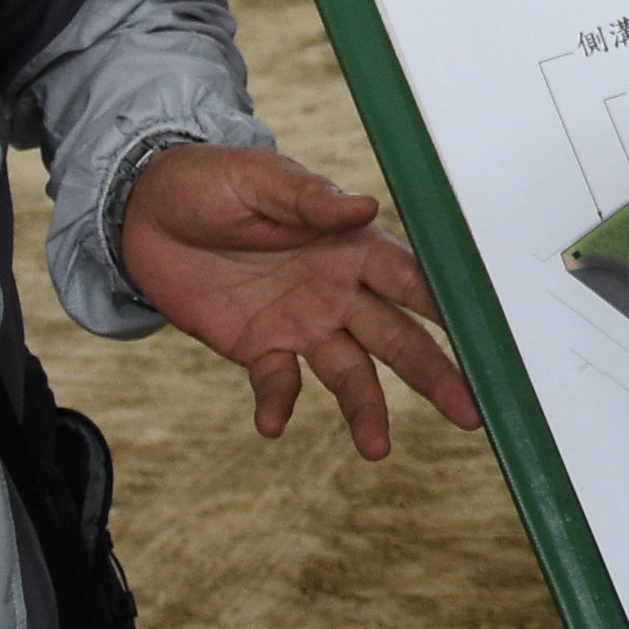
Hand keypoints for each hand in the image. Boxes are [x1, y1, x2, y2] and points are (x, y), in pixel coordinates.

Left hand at [118, 143, 483, 459]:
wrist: (144, 212)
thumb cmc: (212, 181)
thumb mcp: (260, 179)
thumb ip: (310, 198)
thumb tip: (362, 206)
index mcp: (349, 246)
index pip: (410, 280)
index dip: (445, 306)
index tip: (483, 334)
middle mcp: (337, 291)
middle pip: (396, 338)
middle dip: (434, 373)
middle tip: (469, 411)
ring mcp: (300, 323)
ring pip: (349, 372)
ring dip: (365, 409)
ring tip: (377, 449)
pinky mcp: (258, 347)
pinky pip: (278, 383)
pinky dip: (278, 404)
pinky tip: (272, 424)